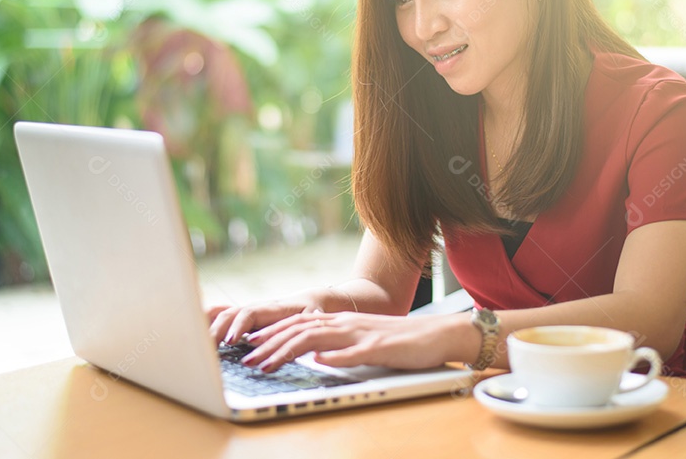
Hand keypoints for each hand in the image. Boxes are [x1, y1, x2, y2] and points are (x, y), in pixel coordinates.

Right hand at [207, 292, 324, 344]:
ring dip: (209, 325)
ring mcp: (248, 314)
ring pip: (223, 314)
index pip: (249, 312)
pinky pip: (223, 318)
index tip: (230, 340)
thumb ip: (306, 329)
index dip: (238, 326)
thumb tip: (299, 343)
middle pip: (231, 314)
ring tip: (197, 341)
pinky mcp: (244, 322)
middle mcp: (256, 309)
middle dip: (217, 329)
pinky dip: (208, 322)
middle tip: (208, 346)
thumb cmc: (314, 312)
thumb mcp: (314, 320)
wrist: (312, 302)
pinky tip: (195, 332)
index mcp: (272, 308)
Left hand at [238, 311, 471, 372]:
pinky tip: (318, 362)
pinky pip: (354, 352)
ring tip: (268, 364)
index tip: (249, 344)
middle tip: (247, 359)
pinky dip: (334, 357)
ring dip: (289, 352)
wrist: (438, 334)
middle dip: (270, 345)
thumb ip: (338, 344)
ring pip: (318, 339)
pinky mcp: (380, 348)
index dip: (272, 333)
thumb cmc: (401, 341)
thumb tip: (313, 354)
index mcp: (342, 321)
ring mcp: (363, 334)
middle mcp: (348, 324)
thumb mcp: (362, 340)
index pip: (299, 324)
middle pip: (300, 330)